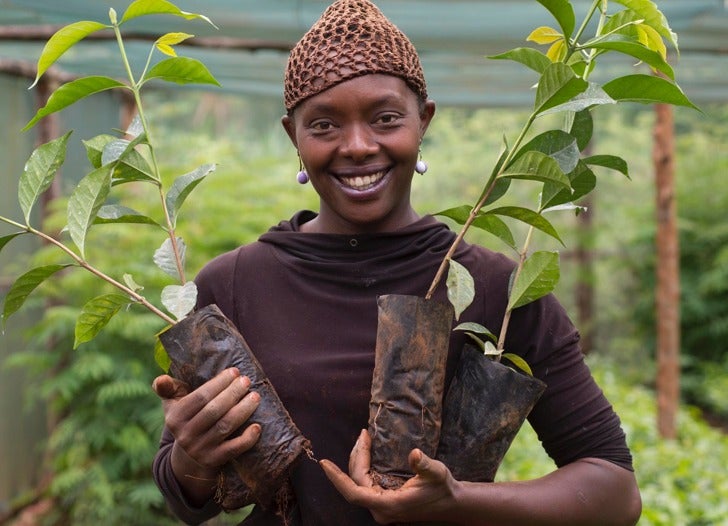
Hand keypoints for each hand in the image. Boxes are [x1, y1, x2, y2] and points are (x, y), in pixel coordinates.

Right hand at [153, 368, 260, 477]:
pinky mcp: (214, 461)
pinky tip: (257, 426)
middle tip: (247, 381)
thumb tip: (161, 379)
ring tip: (255, 396)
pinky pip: (233, 449)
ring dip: (243, 410)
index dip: (219, 383)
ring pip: (225, 427)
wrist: (187, 460)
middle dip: (233, 393)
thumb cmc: (186, 421)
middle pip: (214, 410)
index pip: (200, 397)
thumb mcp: (173, 405)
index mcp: (175, 418)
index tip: (235, 372)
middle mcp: (185, 435)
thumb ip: (167, 389)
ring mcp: (200, 449)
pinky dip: (247, 439)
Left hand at [320, 429, 459, 524]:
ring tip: (363, 438)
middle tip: (363, 434)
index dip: (337, 479)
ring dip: (359, 459)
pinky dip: (364, 465)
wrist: (451, 504)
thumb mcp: (437, 473)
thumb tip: (414, 454)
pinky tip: (367, 451)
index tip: (324, 463)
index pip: (354, 494)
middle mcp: (380, 509)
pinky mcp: (382, 502)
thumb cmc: (443, 489)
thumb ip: (424, 465)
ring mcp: (380, 507)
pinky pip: (365, 483)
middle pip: (355, 482)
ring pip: (358, 482)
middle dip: (356, 456)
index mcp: (389, 505)